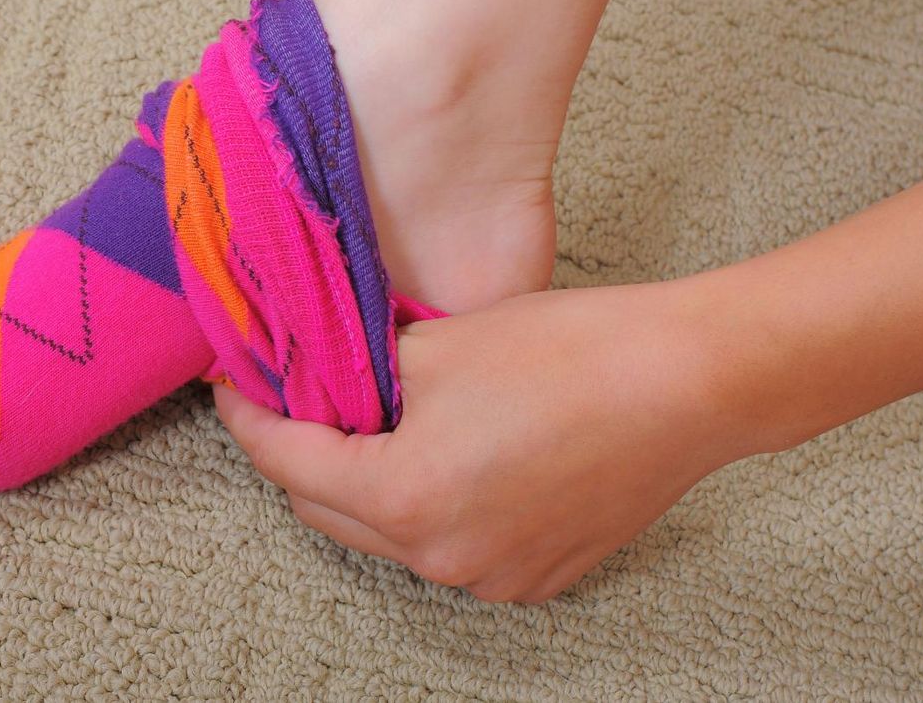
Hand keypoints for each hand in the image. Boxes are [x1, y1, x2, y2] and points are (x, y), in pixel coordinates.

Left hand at [214, 278, 756, 602]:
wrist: (688, 382)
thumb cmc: (569, 354)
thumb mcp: (435, 344)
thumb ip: (363, 373)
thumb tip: (330, 378)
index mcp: (404, 498)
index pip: (288, 463)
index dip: (251, 420)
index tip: (234, 390)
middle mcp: (442, 557)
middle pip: (330, 511)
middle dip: (303, 458)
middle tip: (299, 403)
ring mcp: (494, 577)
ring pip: (392, 534)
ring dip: (367, 485)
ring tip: (375, 424)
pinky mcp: (539, 575)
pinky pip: (452, 547)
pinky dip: (429, 507)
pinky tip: (445, 455)